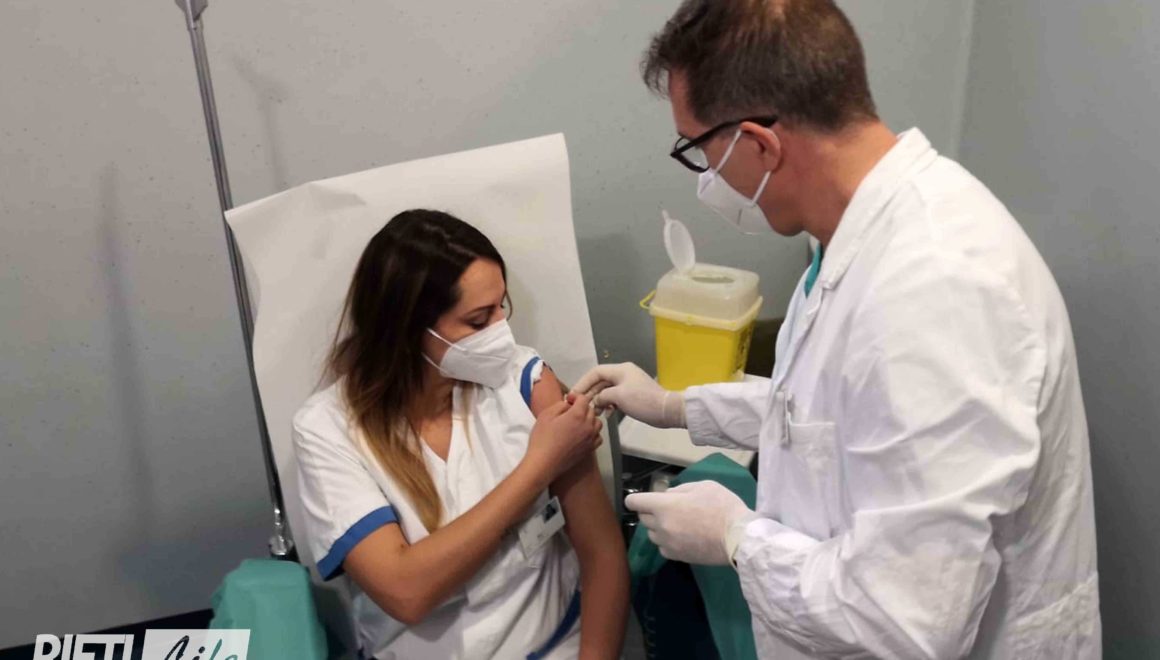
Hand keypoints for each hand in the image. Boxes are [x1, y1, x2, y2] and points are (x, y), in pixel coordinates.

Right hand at [523, 393, 602, 483]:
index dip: (575, 396)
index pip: (584, 399)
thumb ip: (560, 405)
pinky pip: (598, 437)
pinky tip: (583, 434)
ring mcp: (590, 438)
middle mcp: (588, 426)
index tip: (568, 399)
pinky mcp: (590, 449)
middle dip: (582, 407)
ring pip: (597, 423)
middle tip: (569, 410)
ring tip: (578, 422)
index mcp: (577, 415)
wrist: (543, 463)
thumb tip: (568, 404)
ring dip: (589, 419)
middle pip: (591, 410)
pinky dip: (593, 433)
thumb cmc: (542, 439)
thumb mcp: (546, 415)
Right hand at [570, 362, 684, 428]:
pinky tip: (607, 414)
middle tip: (581, 406)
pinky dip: (610, 405)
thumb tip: (596, 401)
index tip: (574, 395)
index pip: (595, 372)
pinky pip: (616, 397)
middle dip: (591, 394)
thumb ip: (602, 396)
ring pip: (608, 391)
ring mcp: (629, 385)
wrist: (666, 410)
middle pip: (601, 382)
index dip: (583, 382)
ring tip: (595, 412)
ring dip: (600, 401)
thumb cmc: (642, 400)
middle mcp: (624, 374)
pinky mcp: (633, 396)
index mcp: (620, 370)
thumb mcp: (618, 396)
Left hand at [625, 481, 756, 565]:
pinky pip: (663, 548)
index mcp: (664, 506)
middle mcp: (661, 526)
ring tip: (676, 523)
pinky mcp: (678, 557)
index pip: (635, 502)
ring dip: (658, 527)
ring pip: (652, 534)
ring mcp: (668, 543)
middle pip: (643, 518)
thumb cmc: (722, 506)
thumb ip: (681, 489)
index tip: (639, 499)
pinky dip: (667, 542)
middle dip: (650, 511)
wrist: (739, 537)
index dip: (635, 499)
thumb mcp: (704, 486)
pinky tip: (681, 537)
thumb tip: (668, 495)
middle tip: (667, 507)